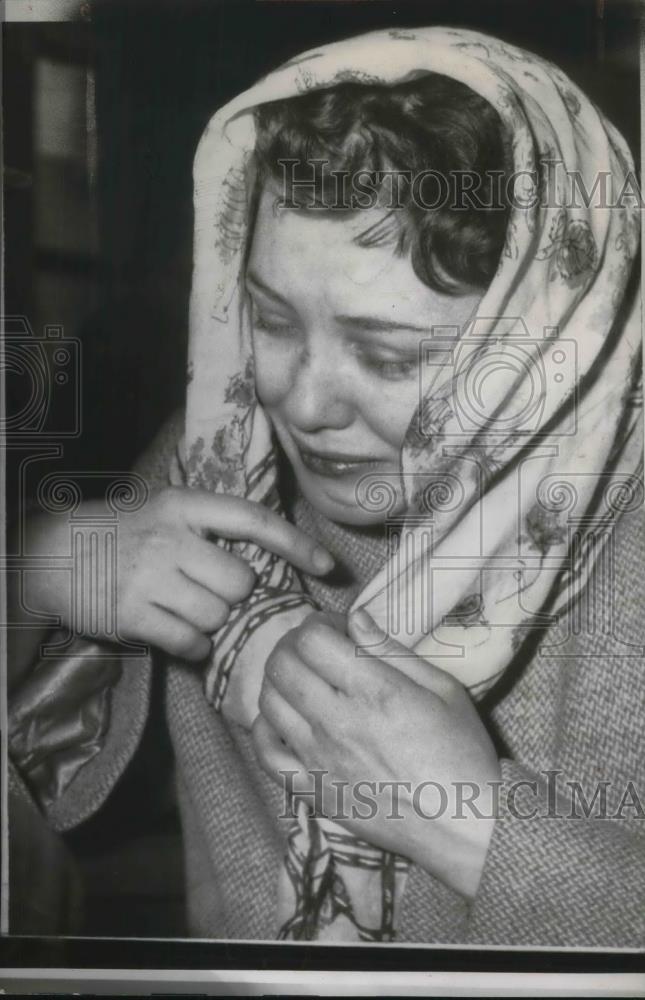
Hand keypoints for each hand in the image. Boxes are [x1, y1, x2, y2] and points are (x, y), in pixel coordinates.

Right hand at [21, 487, 332, 661]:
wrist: (56, 554)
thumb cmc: (126, 534)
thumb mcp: (168, 512)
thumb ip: (212, 528)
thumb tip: (274, 562)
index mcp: (185, 505)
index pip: (253, 520)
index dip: (295, 543)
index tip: (326, 566)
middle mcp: (169, 537)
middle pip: (239, 581)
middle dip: (233, 596)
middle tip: (207, 592)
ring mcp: (149, 575)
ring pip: (217, 615)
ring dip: (211, 622)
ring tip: (184, 610)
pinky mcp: (132, 613)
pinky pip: (191, 642)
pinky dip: (192, 646)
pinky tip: (173, 631)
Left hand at [253, 609, 499, 899]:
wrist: (463, 825)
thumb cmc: (462, 752)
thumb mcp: (443, 689)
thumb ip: (392, 651)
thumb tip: (355, 618)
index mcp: (373, 691)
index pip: (312, 639)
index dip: (318, 623)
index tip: (337, 630)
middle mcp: (338, 722)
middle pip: (283, 665)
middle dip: (293, 644)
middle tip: (316, 650)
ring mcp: (320, 759)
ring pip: (269, 703)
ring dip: (279, 680)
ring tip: (303, 679)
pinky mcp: (314, 792)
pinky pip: (267, 755)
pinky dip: (265, 729)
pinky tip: (282, 719)